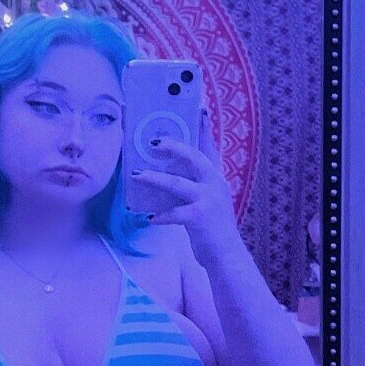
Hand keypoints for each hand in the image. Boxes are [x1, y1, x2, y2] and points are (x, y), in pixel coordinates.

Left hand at [129, 108, 238, 265]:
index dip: (203, 128)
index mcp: (215, 178)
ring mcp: (208, 200)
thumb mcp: (206, 202)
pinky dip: (161, 215)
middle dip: (173, 147)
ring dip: (155, 178)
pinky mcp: (199, 217)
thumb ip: (191, 187)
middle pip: (193, 157)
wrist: (227, 256)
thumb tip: (163, 175)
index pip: (209, 148)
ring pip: (177, 183)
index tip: (197, 110)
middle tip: (153, 141)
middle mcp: (215, 184)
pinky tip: (150, 218)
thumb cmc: (212, 228)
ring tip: (137, 175)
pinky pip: (174, 213)